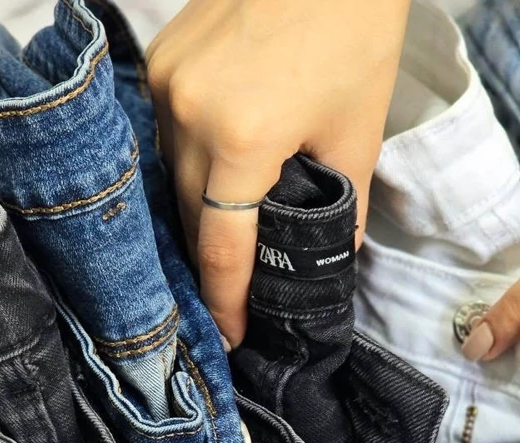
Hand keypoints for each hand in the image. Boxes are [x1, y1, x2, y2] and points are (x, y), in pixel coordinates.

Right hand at [146, 0, 410, 345]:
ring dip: (195, 216)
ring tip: (222, 243)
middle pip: (187, 217)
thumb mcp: (359, 131)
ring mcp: (166, 83)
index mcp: (242, 137)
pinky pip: (165, 137)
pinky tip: (210, 182)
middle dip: (208, 263)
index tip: (230, 335)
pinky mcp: (160, 62)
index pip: (221, 246)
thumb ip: (343, 207)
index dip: (224, 299)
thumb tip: (331, 256)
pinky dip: (187, 168)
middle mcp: (187, 111)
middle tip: (229, 296)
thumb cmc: (355, 30)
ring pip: (171, 179)